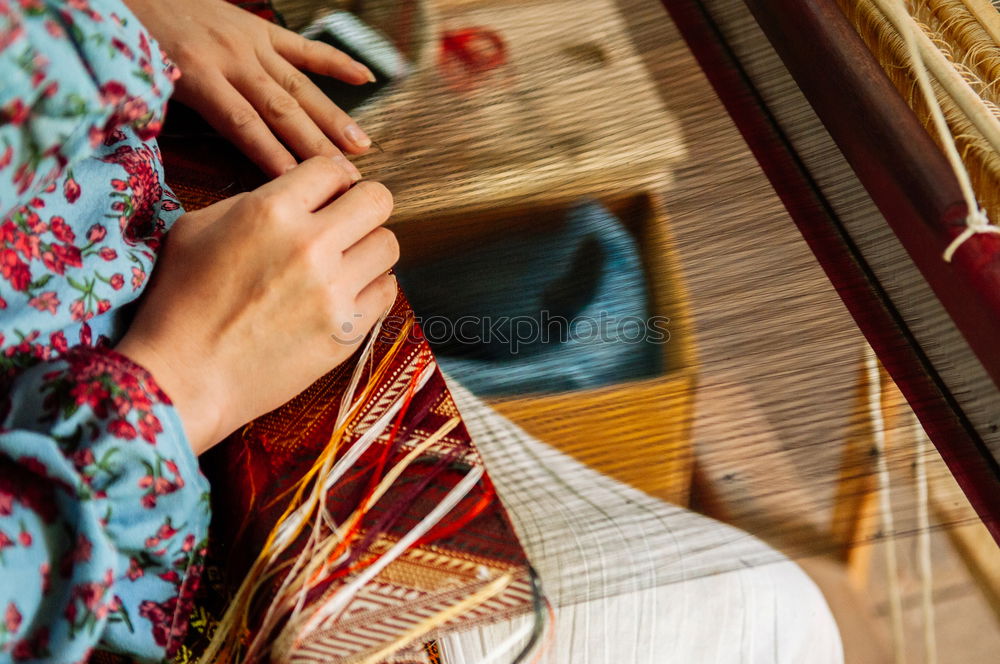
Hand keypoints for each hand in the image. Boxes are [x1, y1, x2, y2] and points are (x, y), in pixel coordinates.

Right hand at [116, 158, 398, 453]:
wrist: (184, 377)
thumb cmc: (179, 303)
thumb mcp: (196, 229)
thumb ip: (249, 202)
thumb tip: (292, 196)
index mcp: (270, 211)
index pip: (333, 169)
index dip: (331, 182)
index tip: (326, 198)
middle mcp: (310, 245)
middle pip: (377, 200)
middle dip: (363, 207)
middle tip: (347, 224)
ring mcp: (334, 290)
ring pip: (389, 245)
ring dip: (370, 249)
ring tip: (346, 262)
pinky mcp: (347, 330)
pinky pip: (388, 291)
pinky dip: (372, 289)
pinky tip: (346, 294)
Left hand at [124, 0, 374, 175]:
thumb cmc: (132, 41)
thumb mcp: (137, 83)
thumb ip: (165, 118)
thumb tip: (172, 161)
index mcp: (198, 75)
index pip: (245, 126)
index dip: (273, 156)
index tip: (299, 185)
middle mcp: (232, 58)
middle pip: (282, 111)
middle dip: (316, 146)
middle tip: (344, 177)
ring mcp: (252, 43)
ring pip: (299, 86)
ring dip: (332, 117)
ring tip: (359, 145)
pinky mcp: (261, 30)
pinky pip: (304, 47)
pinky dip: (335, 62)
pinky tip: (364, 78)